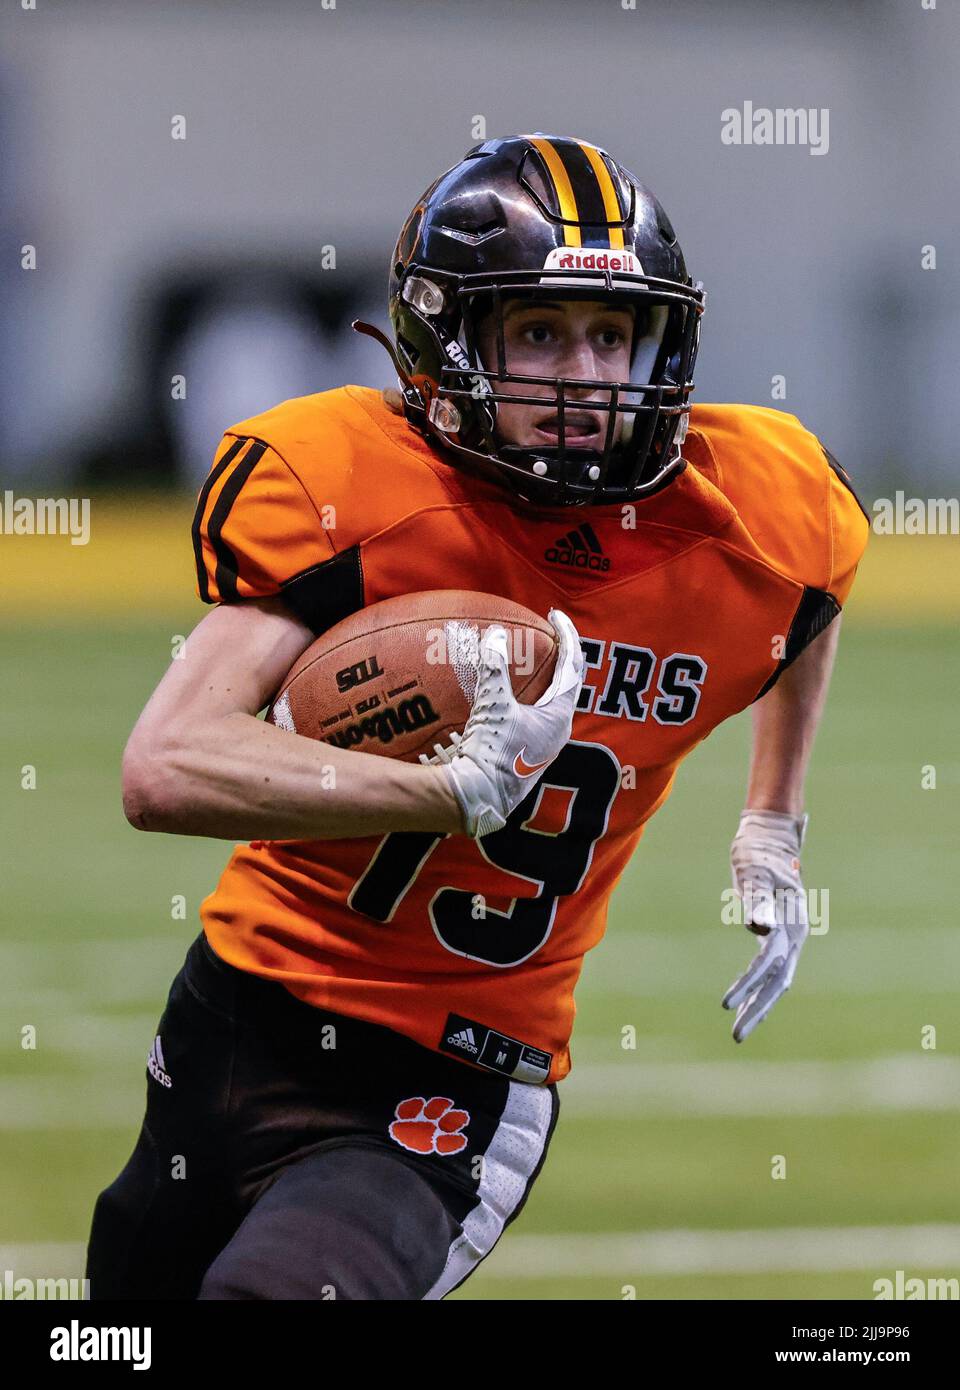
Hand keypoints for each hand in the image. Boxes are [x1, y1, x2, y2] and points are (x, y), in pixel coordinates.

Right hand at [422, 610, 583, 837]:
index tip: (556, 615)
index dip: (568, 637)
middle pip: (568, 684)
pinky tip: (507, 694)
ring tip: (532, 659)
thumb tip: (496, 635)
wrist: (477, 798)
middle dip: (561, 657)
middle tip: (549, 634)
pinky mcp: (526, 753)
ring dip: (545, 679)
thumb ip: (494, 668)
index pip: (573, 667)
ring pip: (552, 702)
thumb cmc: (490, 753)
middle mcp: (558, 731)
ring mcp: (543, 745)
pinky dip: (526, 697)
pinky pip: (533, 715)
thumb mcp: (492, 706)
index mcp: (559, 717)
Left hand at [722, 809, 808, 1041]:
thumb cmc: (757, 851)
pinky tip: (746, 1001)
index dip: (748, 985)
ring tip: (738, 1028)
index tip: (726, 1005)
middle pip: (778, 981)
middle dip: (757, 1010)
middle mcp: (795, 934)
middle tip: (736, 1037)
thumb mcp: (752, 872)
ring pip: (777, 979)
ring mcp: (791, 935)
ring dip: (759, 1004)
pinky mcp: (782, 934)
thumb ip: (757, 900)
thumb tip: (761, 930)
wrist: (769, 835)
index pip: (768, 963)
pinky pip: (772, 969)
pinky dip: (759, 987)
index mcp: (791, 922)